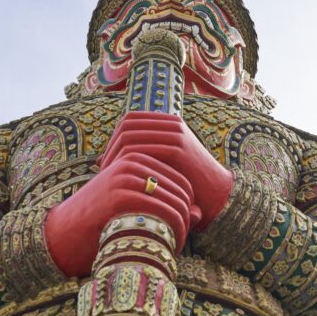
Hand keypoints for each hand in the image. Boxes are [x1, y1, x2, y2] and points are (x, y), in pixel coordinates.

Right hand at [44, 152, 194, 276]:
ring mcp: (126, 177)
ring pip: (175, 203)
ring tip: (175, 247)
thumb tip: (199, 213)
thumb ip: (164, 203)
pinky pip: (164, 212)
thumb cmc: (101, 221)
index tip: (185, 229)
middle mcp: (132, 163)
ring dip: (182, 229)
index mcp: (136, 158)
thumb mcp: (134, 205)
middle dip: (187, 218)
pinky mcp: (121, 196)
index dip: (189, 207)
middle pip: (181, 191)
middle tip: (182, 241)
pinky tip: (169, 249)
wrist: (62, 233)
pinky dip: (173, 233)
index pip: (182, 180)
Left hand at [99, 112, 233, 229]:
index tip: (105, 159)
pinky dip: (127, 162)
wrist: (218, 195)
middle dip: (111, 146)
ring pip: (131, 137)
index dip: (113, 138)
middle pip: (127, 126)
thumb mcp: (157, 166)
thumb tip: (98, 160)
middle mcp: (172, 124)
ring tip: (108, 174)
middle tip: (102, 167)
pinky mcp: (177, 149)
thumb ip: (136, 158)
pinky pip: (142, 149)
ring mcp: (176, 134)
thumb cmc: (185, 185)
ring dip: (115, 155)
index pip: (130, 121)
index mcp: (169, 123)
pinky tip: (122, 178)